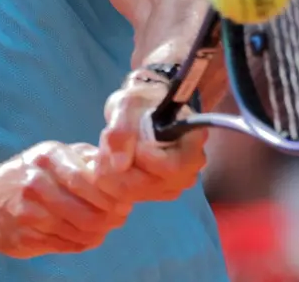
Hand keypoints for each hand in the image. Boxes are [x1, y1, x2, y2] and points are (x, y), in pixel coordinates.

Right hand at [0, 141, 133, 258]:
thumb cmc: (32, 177)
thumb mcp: (54, 156)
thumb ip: (88, 159)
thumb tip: (126, 173)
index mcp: (49, 156)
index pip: (93, 180)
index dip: (116, 195)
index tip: (125, 201)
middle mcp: (36, 181)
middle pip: (90, 212)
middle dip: (111, 219)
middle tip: (119, 218)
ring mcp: (27, 210)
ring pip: (81, 232)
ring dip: (98, 233)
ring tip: (101, 228)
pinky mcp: (23, 235)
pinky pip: (66, 245)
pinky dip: (80, 243)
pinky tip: (80, 235)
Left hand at [93, 72, 206, 202]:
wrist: (142, 110)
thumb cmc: (142, 102)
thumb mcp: (128, 105)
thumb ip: (122, 130)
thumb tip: (118, 166)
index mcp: (192, 145)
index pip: (171, 167)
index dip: (144, 159)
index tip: (132, 141)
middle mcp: (188, 171)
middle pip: (150, 186)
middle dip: (118, 168)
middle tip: (106, 146)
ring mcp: (172, 185)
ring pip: (134, 194)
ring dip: (112, 174)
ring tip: (109, 150)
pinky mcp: (155, 193)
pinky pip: (127, 197)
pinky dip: (112, 181)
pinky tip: (112, 162)